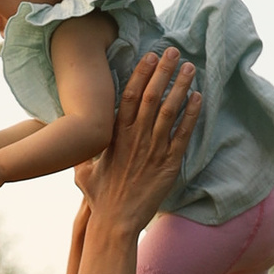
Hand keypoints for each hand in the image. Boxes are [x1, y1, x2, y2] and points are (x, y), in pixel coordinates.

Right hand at [81, 46, 198, 237]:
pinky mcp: (169, 164)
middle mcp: (135, 138)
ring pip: (169, 111)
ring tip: (190, 68)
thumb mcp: (82, 172)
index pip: (128, 96)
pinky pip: (183, 135)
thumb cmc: (100, 198)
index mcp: (115, 136)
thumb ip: (83, 154)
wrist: (116, 222)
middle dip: (164, 72)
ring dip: (181, 87)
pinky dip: (191, 115)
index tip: (150, 56)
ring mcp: (153, 150)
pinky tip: (198, 98)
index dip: (141, 74)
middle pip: (151, 96)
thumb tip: (74, 143)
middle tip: (175, 52)